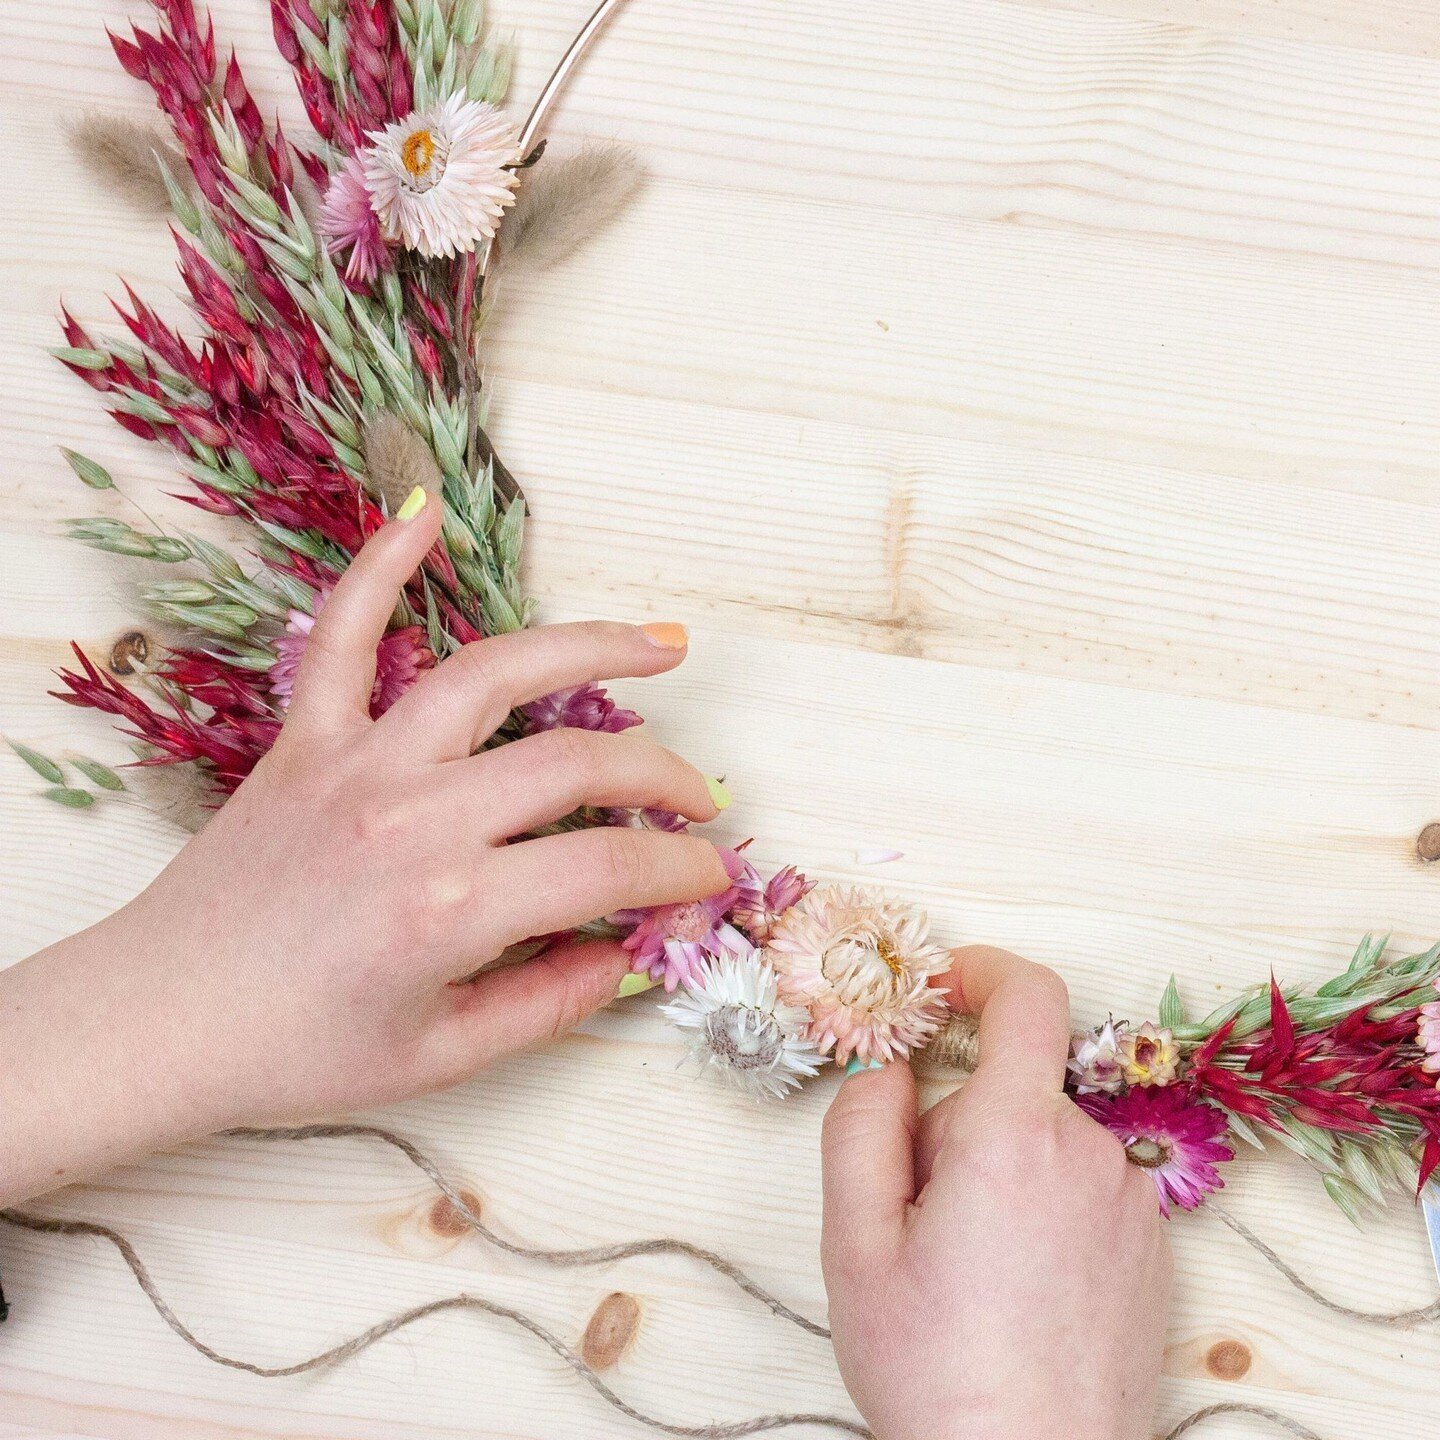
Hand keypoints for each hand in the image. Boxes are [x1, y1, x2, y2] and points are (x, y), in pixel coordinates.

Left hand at [0, 494, 728, 1204]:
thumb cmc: (294, 1051)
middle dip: (664, 776)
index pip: (608, 867)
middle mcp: (412, 819)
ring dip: (588, 647)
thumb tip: (629, 952)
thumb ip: (552, 1002)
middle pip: (576, 763)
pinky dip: (379, 569)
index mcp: (450, 909)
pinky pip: (345, 638)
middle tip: (702, 799)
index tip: (710, 875)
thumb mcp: (442, 1058)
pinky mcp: (306, 740)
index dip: (680, 870)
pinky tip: (422, 517)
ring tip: (660, 643)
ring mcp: (358, 765)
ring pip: (493, 674)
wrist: (158, 1023)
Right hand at [820, 946, 1171, 1439]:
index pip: (1028, 996)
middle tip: (916, 1216)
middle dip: (956, 1121)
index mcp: (1017, 1136)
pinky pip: (1080, 1185)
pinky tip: (1013, 1288)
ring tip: (966, 1267)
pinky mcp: (1150, 1248)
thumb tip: (889, 1068)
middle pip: (1013, 1086)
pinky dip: (1039, 1206)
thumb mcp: (856, 1243)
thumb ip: (860, 1125)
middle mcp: (1091, 1154)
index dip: (982, 970)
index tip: (942, 986)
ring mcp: (1129, 1203)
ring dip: (997, 1170)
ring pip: (1044, 1140)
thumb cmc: (938, 1370)